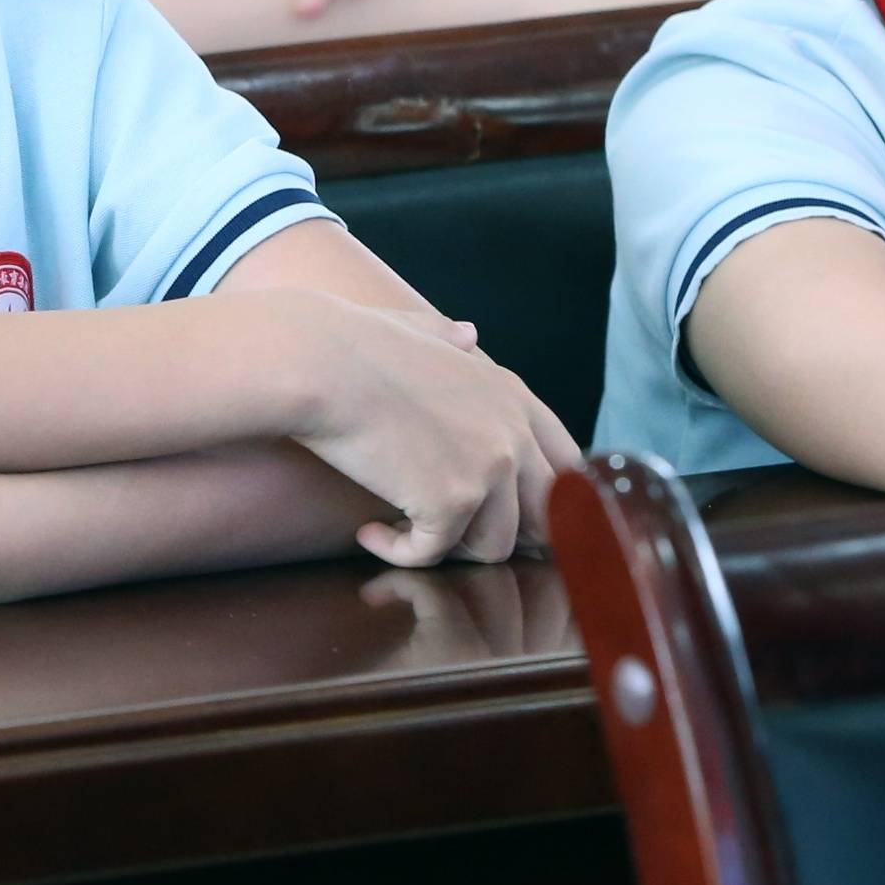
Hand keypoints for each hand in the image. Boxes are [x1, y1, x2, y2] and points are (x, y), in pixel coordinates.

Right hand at [272, 290, 575, 567]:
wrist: (318, 363)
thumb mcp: (417, 331)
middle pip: (546, 517)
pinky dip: (398, 552)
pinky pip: (433, 554)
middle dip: (509, 535)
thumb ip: (449, 337)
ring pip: (493, 547)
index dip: (548, 501)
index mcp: (512, 396)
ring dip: (449, 547)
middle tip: (460, 538)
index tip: (516, 519)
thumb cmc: (353, 343)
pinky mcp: (449, 503)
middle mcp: (512, 434)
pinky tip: (368, 533)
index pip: (566, 465)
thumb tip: (468, 333)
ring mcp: (486, 470)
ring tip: (404, 528)